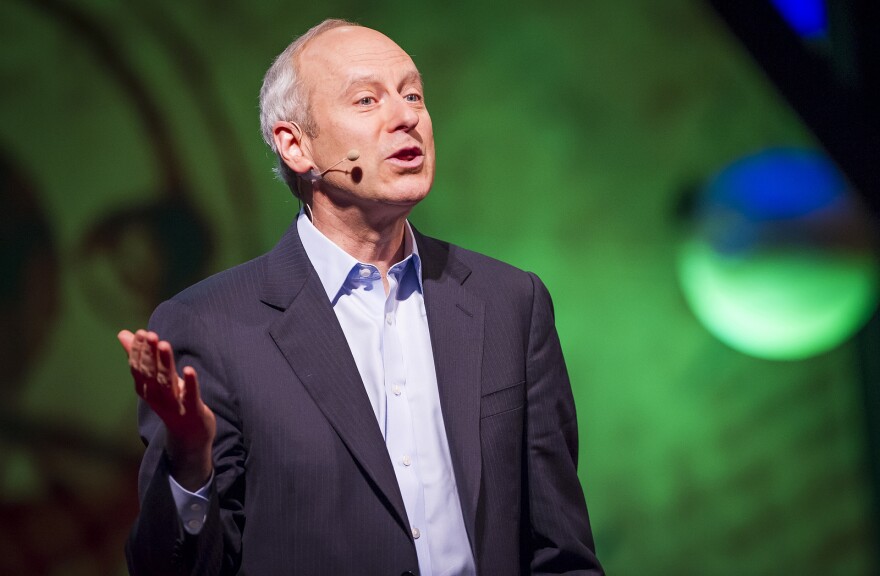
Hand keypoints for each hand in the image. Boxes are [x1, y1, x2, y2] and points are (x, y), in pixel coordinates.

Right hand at [118, 329, 216, 489]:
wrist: (189, 434)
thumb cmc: (171, 400)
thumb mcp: (154, 380)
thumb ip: (140, 356)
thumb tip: (122, 334)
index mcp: (145, 389)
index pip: (138, 368)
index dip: (139, 351)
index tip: (141, 332)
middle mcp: (156, 397)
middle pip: (151, 374)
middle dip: (149, 354)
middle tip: (150, 334)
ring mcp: (174, 405)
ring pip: (167, 383)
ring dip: (165, 363)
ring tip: (164, 345)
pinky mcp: (192, 410)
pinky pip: (190, 396)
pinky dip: (190, 383)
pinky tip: (189, 369)